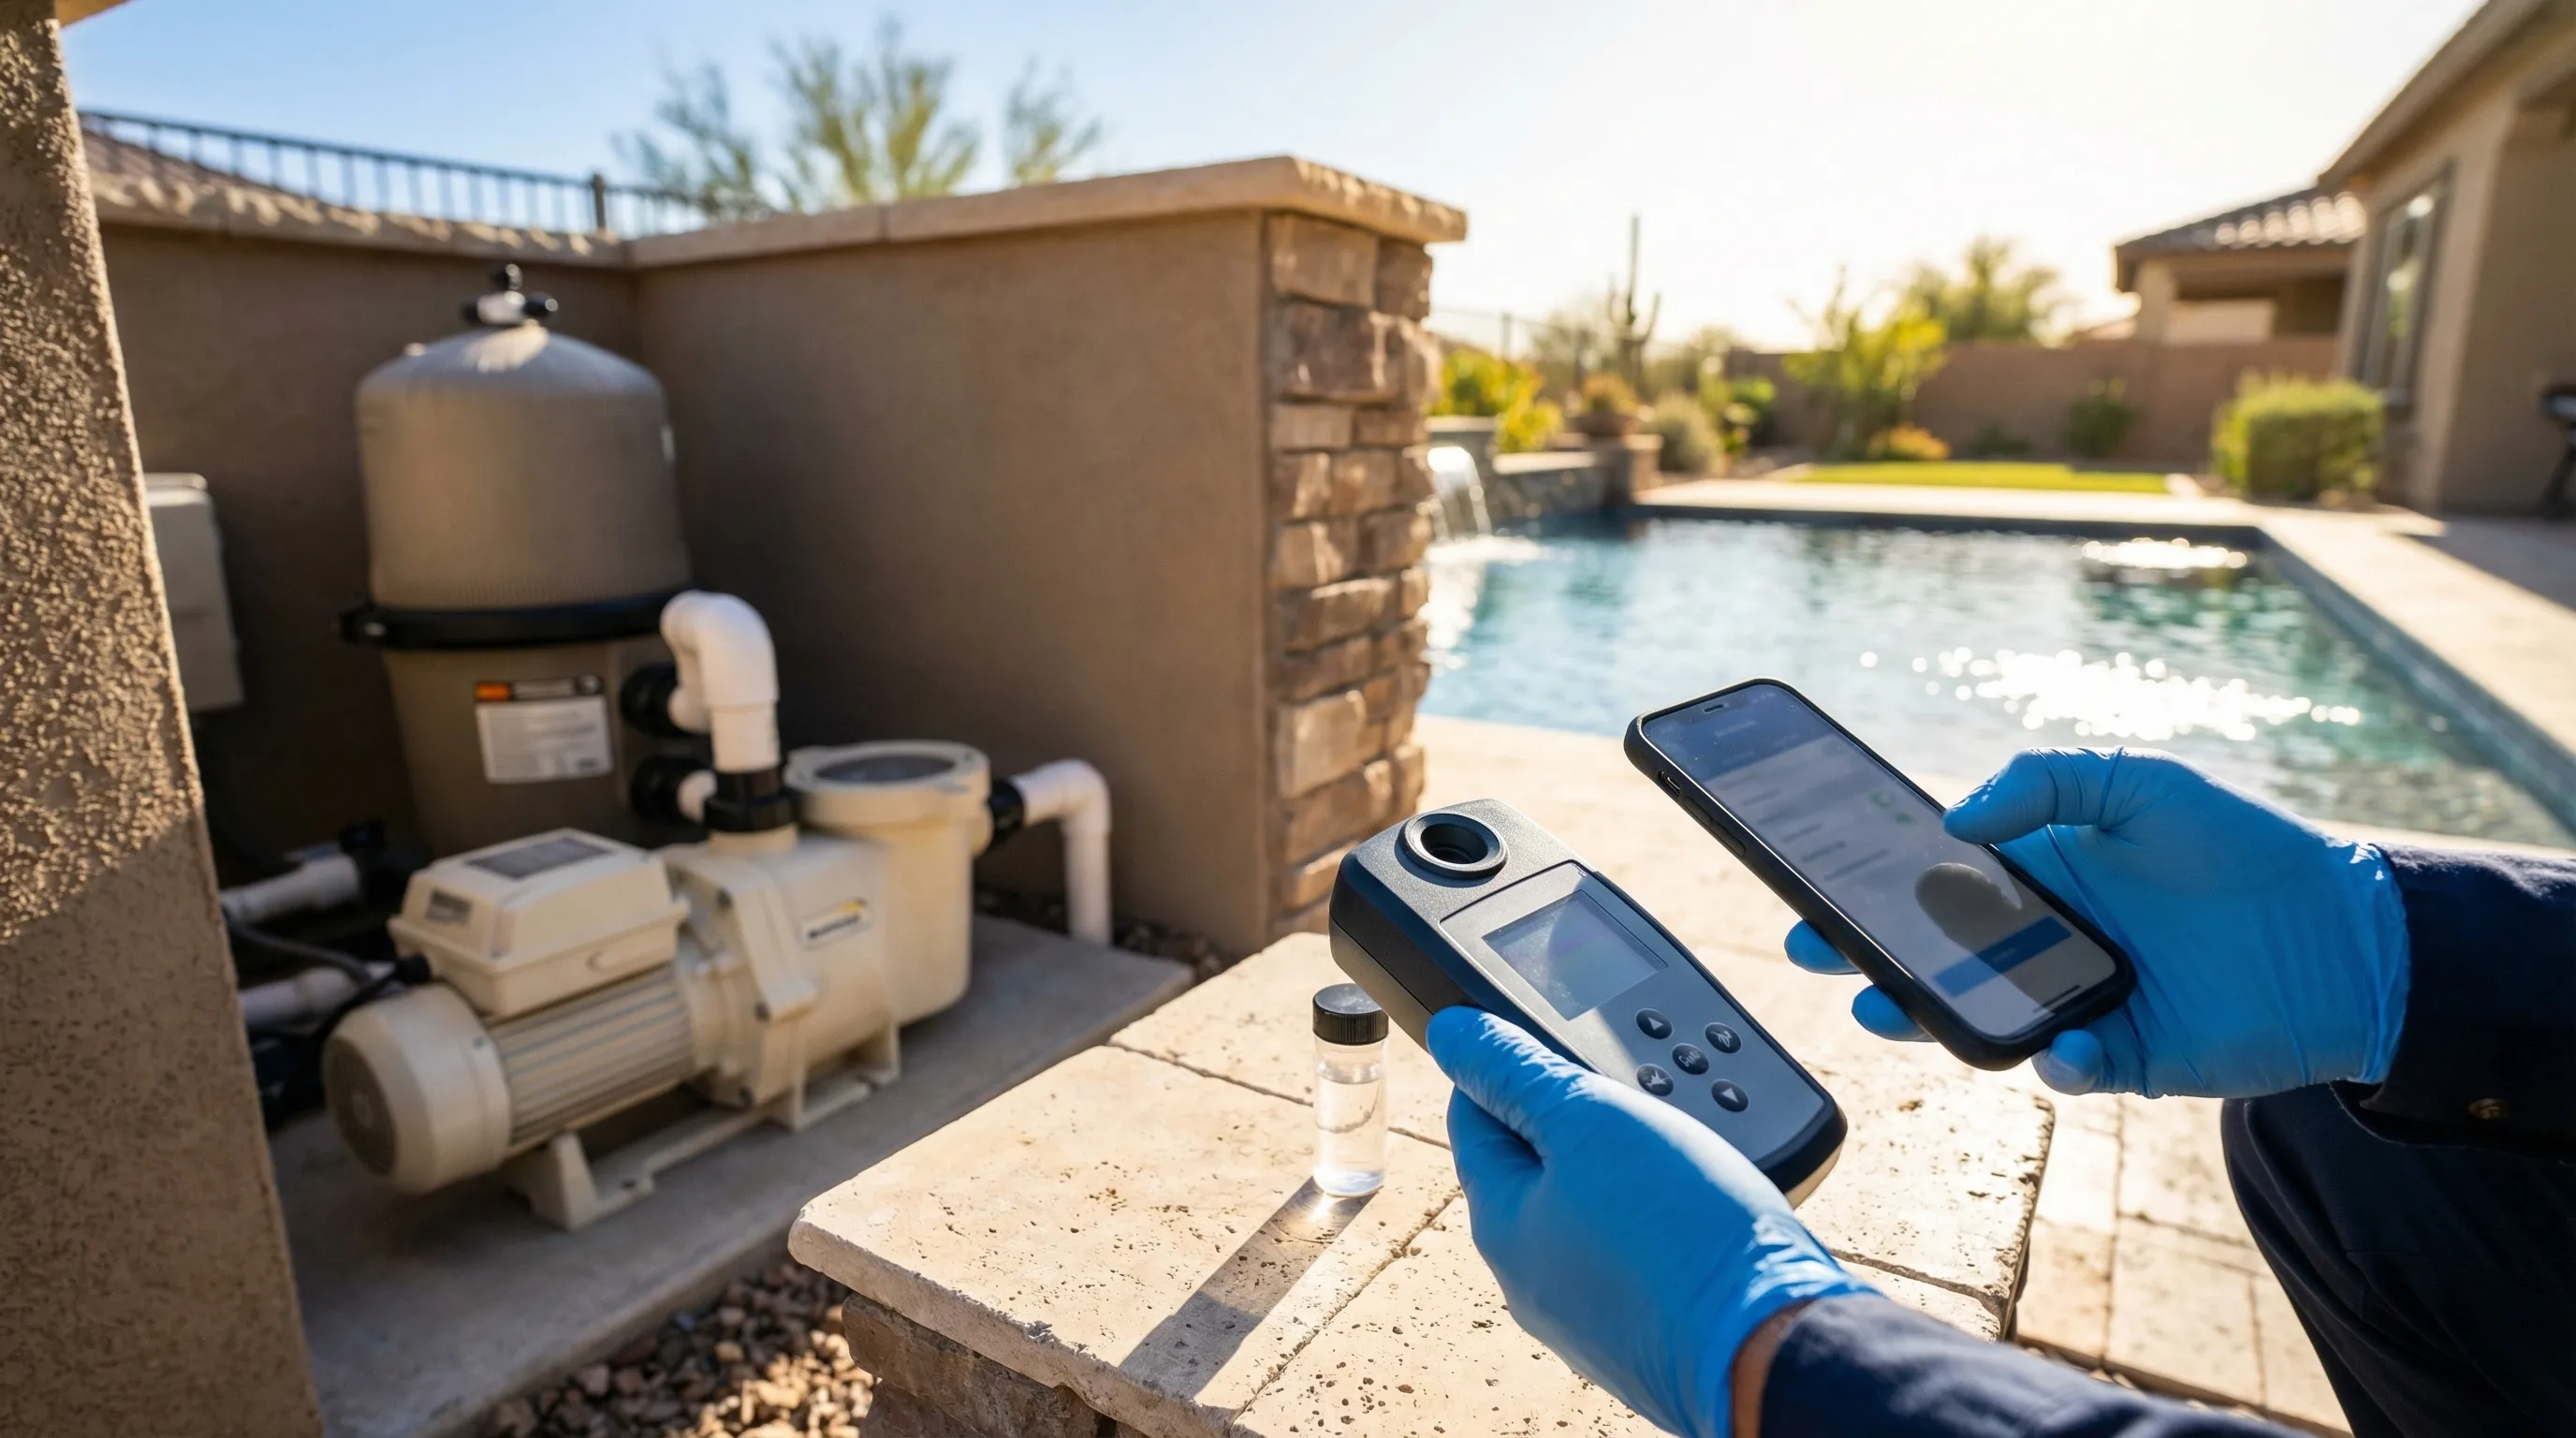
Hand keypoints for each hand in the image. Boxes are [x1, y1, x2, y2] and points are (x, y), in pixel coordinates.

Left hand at [1426, 1007, 1867, 1437]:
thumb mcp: (1588, 1121)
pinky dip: (1658, 1214)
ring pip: (1592, 1205)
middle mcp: (1533, 1277)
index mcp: (1501, 1223)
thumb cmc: (1685, 1235)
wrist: (1780, 1348)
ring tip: (1676, 1136)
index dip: (1506, 1063)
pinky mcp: (1648, 1328)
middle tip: (1630, 1084)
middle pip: (1533, 1164)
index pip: (1473, 1115)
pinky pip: (1637, 1249)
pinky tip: (1699, 1199)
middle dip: (1574, 1114)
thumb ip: (1515, 1073)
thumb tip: (1452, 1033)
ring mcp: (1591, 1310)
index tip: (1550, 1037)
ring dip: (1623, 1162)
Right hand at [1783, 748, 2409, 1097]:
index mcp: (2037, 875)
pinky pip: (2069, 1069)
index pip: (1935, 882)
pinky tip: (2062, 1047)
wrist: (2349, 934)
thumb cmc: (2242, 848)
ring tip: (1889, 1007)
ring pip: (1981, 1017)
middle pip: (1935, 956)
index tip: (1815, 882)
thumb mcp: (2141, 782)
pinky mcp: (2125, 1058)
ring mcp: (2078, 1003)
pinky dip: (2057, 1062)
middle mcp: (2044, 944)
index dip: (1874, 885)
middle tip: (1815, 949)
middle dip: (1867, 956)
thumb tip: (1959, 818)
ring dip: (1931, 1017)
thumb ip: (2049, 781)